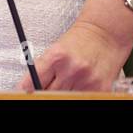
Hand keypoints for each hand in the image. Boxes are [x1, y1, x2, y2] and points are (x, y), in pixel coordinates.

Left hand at [14, 19, 132, 91]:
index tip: (25, 93)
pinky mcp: (101, 89)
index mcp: (57, 56)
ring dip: (63, 93)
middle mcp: (71, 69)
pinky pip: (83, 99)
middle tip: (49, 85)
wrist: (107, 33)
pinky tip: (79, 86)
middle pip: (48, 94)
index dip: (27, 90)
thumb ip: (43, 69)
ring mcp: (86, 81)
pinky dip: (78, 95)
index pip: (33, 82)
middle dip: (46, 92)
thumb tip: (29, 88)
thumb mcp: (56, 49)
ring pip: (65, 98)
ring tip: (67, 82)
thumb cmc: (81, 40)